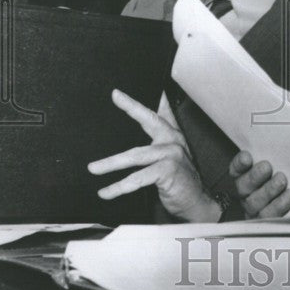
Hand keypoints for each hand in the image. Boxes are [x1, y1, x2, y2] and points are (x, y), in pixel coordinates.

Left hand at [88, 89, 220, 222]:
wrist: (195, 202)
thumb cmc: (178, 181)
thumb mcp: (167, 160)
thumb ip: (154, 148)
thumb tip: (127, 145)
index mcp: (172, 135)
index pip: (160, 111)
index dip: (148, 98)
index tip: (128, 87)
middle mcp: (173, 140)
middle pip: (150, 119)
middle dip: (132, 106)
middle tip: (116, 96)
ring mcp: (172, 154)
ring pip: (136, 155)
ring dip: (111, 163)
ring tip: (93, 168)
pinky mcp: (168, 171)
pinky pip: (138, 178)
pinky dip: (120, 186)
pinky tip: (106, 191)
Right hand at [228, 151, 289, 218]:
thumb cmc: (280, 175)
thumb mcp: (276, 163)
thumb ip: (272, 155)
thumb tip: (279, 138)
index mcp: (243, 177)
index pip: (236, 170)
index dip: (239, 164)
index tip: (247, 157)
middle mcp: (246, 193)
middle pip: (243, 186)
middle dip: (254, 176)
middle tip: (267, 167)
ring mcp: (254, 209)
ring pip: (255, 202)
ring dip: (268, 190)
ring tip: (281, 180)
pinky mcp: (265, 221)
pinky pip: (269, 216)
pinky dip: (279, 205)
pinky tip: (289, 195)